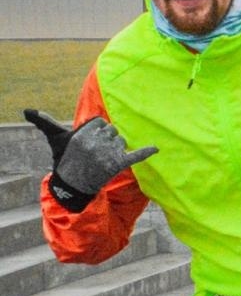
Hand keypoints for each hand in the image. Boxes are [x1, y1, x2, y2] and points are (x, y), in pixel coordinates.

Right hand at [24, 110, 156, 211]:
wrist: (73, 185)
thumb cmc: (65, 160)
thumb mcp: (56, 140)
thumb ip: (46, 122)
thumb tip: (29, 111)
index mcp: (82, 135)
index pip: (102, 122)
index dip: (98, 130)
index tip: (91, 140)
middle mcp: (94, 144)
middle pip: (113, 131)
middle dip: (107, 139)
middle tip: (95, 152)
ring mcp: (106, 155)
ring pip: (121, 142)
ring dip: (116, 148)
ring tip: (102, 159)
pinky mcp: (117, 166)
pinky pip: (134, 156)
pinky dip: (145, 152)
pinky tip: (156, 148)